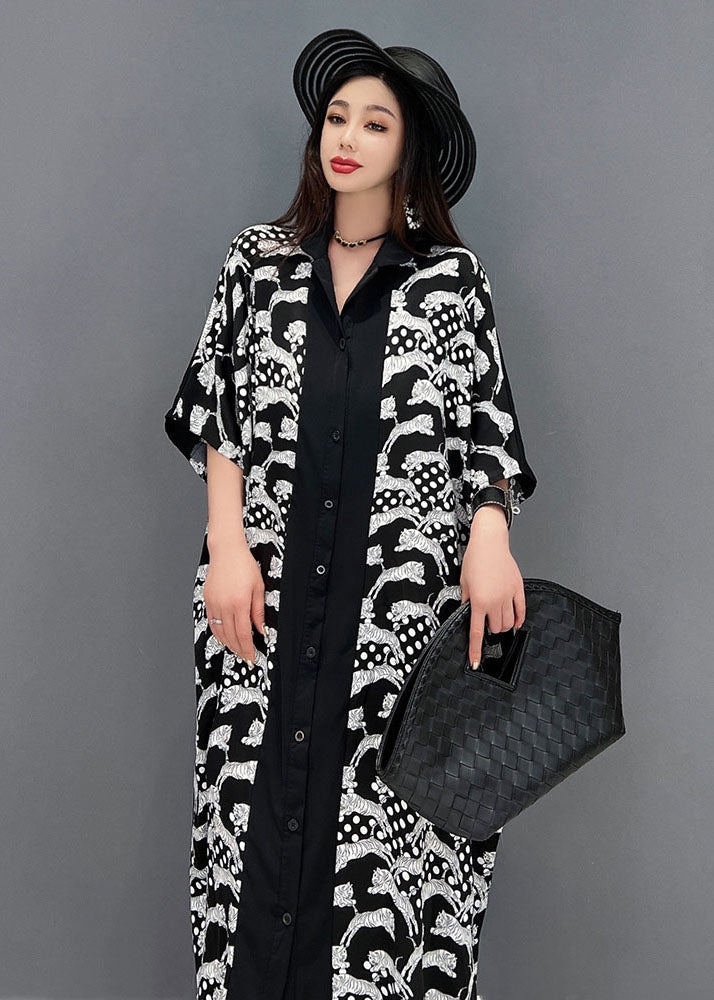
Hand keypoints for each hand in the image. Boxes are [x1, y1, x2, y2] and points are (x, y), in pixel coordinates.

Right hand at [203, 539, 264, 662]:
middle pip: (231, 636)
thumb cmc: (244, 566)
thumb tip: (262, 629)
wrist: (226, 551)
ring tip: (237, 650)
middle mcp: (224, 606)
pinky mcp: (207, 600)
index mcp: (239, 603)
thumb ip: (259, 611)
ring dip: (228, 644)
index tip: (252, 657)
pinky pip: (212, 623)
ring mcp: (214, 604)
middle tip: (246, 657)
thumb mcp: (258, 588)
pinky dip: (219, 633)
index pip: (243, 634)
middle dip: (239, 650)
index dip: (248, 648)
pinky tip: (225, 637)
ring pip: (220, 632)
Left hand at [460, 514, 525, 669]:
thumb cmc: (475, 558)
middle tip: (485, 623)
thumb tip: (468, 613)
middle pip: (495, 629)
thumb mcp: (464, 582)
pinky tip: (515, 622)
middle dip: (490, 631)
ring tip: (496, 619)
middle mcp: (495, 601)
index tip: (475, 663)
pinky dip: (518, 620)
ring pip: (509, 623)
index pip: (476, 632)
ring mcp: (508, 595)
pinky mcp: (518, 589)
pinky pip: (521, 611)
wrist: (489, 541)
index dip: (475, 650)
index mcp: (478, 601)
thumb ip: (466, 600)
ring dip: (502, 626)